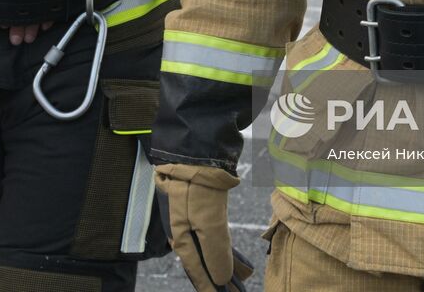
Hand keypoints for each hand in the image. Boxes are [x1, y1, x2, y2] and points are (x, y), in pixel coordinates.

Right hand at [156, 163, 253, 291]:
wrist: (195, 147)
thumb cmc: (197, 185)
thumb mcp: (208, 222)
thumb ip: (215, 252)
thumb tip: (221, 278)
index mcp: (180, 236)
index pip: (196, 270)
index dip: (208, 286)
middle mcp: (184, 230)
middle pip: (203, 261)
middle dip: (219, 277)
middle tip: (236, 290)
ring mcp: (192, 217)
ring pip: (209, 248)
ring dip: (224, 263)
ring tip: (242, 276)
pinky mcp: (201, 206)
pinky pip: (213, 234)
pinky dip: (224, 247)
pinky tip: (233, 252)